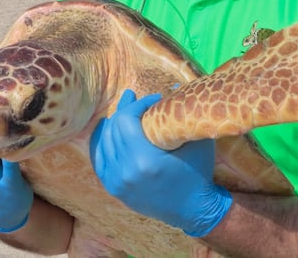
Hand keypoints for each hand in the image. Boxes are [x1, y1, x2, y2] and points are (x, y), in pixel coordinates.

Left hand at [90, 89, 231, 236]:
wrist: (193, 210)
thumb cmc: (198, 173)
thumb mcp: (195, 142)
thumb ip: (183, 115)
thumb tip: (175, 86)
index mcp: (144, 160)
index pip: (126, 120)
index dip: (137, 104)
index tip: (153, 99)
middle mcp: (125, 172)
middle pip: (113, 128)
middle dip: (125, 110)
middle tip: (136, 99)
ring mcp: (116, 182)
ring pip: (104, 141)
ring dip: (114, 123)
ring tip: (125, 111)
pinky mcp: (114, 188)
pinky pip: (100, 158)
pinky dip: (103, 142)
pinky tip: (109, 129)